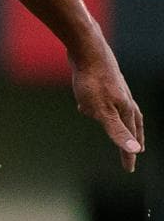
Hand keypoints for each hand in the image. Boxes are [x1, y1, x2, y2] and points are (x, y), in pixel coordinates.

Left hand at [74, 41, 144, 171]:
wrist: (88, 51)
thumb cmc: (93, 82)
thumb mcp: (102, 111)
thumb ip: (117, 131)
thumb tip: (135, 150)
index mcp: (126, 110)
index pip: (129, 138)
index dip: (128, 155)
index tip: (129, 169)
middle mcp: (125, 100)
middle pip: (132, 124)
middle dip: (133, 139)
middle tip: (136, 151)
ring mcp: (116, 90)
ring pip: (121, 110)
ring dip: (122, 122)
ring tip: (120, 129)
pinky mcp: (103, 81)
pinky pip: (104, 98)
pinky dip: (100, 106)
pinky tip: (85, 104)